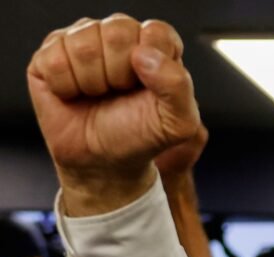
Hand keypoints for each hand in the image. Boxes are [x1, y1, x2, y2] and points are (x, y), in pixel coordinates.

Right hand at [27, 14, 201, 214]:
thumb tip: (143, 54)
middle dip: (120, 75)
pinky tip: (73, 95)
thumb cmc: (141, 137)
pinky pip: (54, 59)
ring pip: (84, 45)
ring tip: (98, 95)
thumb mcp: (178, 123)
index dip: (152, 67)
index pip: (156, 33)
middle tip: (120, 94)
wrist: (104, 161)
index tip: (149, 91)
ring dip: (93, 82)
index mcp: (155, 45)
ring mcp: (82, 40)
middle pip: (117, 33)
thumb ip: (178, 86)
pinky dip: (66, 87)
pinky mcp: (50, 53)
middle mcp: (119, 35)